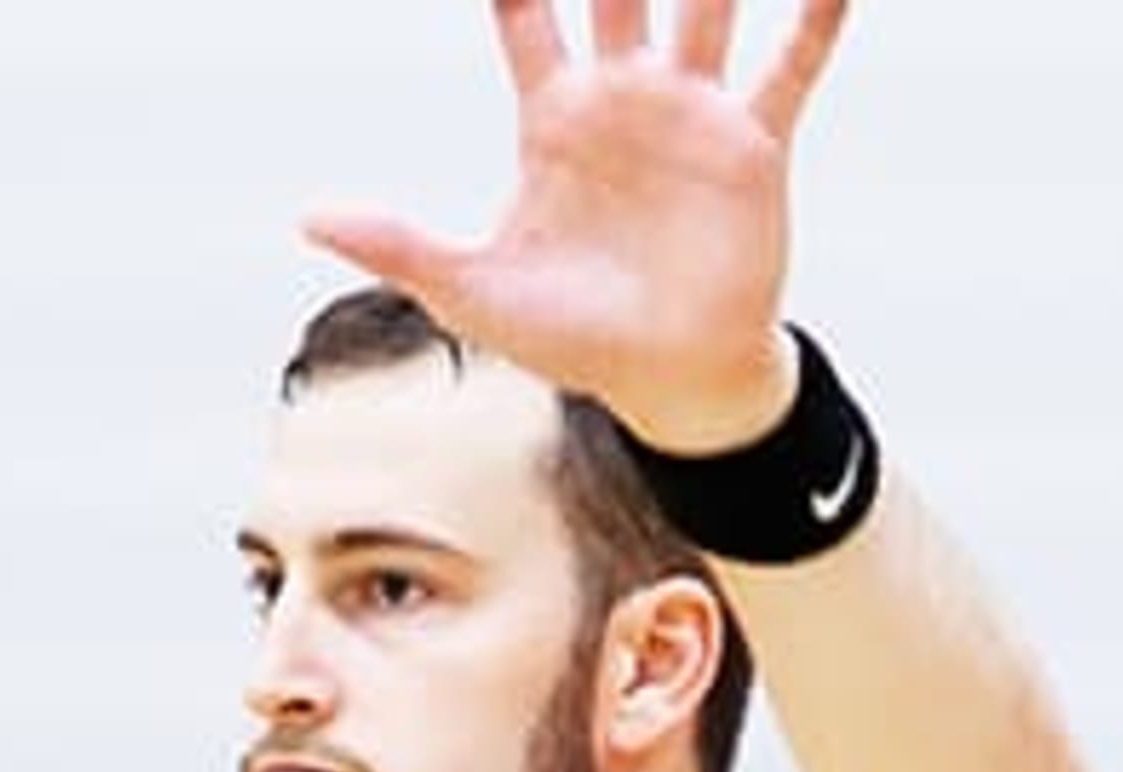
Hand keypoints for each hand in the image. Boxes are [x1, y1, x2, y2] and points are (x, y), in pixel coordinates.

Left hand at [305, 0, 847, 451]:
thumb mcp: (475, 291)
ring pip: (703, 0)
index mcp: (553, 120)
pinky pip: (789, 66)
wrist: (668, 382)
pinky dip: (814, 17)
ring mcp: (691, 114)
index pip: (523, 11)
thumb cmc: (572, 341)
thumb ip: (400, 245)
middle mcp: (623, 98)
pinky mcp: (752, 146)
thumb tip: (307, 217)